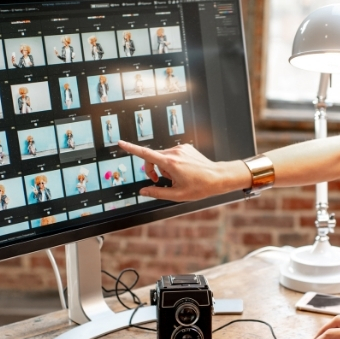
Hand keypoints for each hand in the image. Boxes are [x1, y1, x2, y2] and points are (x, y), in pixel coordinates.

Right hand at [117, 140, 247, 201]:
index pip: (146, 154)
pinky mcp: (185, 148)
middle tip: (159, 182)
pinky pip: (171, 155)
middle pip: (152, 158)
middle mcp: (174, 152)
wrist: (218, 177)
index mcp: (171, 163)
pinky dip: (171, 163)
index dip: (131, 149)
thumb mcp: (177, 195)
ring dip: (163, 168)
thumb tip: (143, 191)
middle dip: (152, 170)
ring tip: (176, 178)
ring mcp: (181, 148)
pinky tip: (182, 171)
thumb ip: (157, 192)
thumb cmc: (200, 187)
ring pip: (162, 157)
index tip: (121, 143)